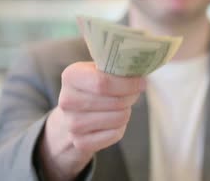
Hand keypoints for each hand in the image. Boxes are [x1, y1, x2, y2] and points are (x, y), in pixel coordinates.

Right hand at [37, 62, 145, 180]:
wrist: (72, 114)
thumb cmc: (91, 87)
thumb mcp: (97, 70)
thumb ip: (115, 67)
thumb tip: (140, 70)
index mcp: (71, 76)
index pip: (104, 83)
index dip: (128, 84)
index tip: (142, 82)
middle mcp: (67, 100)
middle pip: (115, 101)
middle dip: (131, 97)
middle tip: (134, 93)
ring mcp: (72, 124)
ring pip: (118, 118)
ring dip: (126, 111)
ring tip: (121, 106)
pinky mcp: (80, 142)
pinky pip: (114, 135)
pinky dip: (120, 127)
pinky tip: (113, 121)